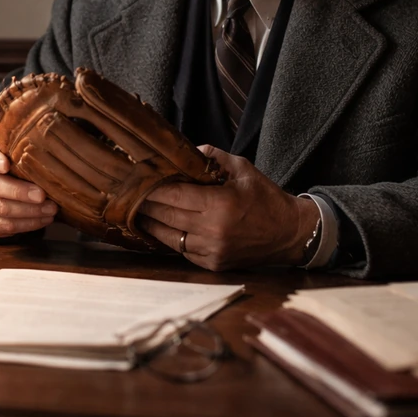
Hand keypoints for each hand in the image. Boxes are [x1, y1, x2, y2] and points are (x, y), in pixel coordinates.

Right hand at [0, 142, 56, 235]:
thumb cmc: (8, 169)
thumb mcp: (10, 155)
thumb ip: (21, 153)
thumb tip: (50, 151)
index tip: (6, 164)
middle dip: (20, 192)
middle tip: (41, 195)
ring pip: (2, 208)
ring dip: (29, 211)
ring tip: (51, 208)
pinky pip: (7, 225)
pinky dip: (28, 223)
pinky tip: (44, 219)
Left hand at [136, 145, 318, 270]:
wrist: (290, 234)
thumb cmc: (265, 197)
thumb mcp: (241, 168)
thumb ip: (209, 157)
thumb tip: (181, 152)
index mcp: (220, 205)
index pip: (173, 196)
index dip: (151, 189)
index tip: (136, 179)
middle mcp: (213, 231)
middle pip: (165, 216)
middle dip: (144, 205)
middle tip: (127, 193)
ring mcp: (211, 251)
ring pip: (168, 237)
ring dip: (150, 223)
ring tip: (135, 209)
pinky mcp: (212, 264)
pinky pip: (181, 250)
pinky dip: (168, 237)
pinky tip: (158, 225)